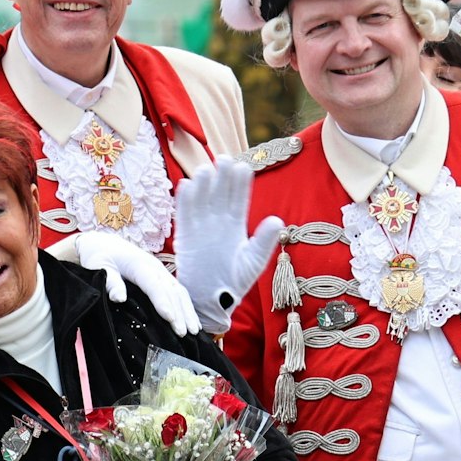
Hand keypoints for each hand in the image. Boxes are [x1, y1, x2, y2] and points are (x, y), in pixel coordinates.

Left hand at [74, 232, 198, 335]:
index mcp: (138, 264)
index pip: (154, 285)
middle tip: (183, 333)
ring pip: (179, 291)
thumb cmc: (99, 257)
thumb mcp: (98, 267)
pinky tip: (191, 321)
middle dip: (179, 312)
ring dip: (187, 311)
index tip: (170, 319)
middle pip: (171, 290)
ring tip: (194, 331)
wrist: (104, 244)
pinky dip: (186, 307)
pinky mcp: (162, 277)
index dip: (163, 302)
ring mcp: (161, 271)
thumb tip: (119, 299)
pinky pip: (178, 292)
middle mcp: (154, 267)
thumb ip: (110, 282)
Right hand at [173, 160, 283, 332]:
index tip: (244, 167)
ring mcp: (200, 228)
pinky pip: (183, 215)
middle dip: (222, 176)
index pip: (239, 199)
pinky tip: (186, 184)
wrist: (210, 301)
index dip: (240, 183)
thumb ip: (263, 242)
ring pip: (201, 200)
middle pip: (220, 194)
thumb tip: (277, 220)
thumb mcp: (253, 262)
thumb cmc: (233, 283)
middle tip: (225, 158)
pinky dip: (184, 201)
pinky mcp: (184, 236)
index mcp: (236, 226)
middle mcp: (217, 223)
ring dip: (202, 184)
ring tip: (206, 168)